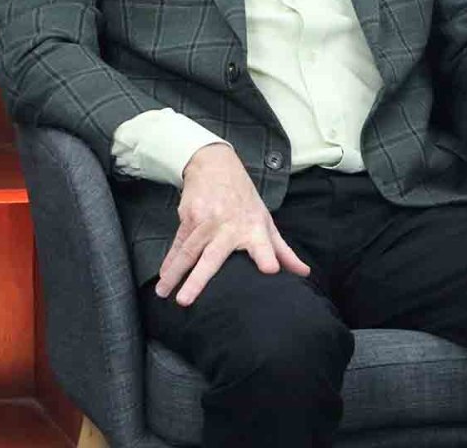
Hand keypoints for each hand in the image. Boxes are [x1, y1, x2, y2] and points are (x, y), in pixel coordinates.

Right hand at [155, 143, 310, 306]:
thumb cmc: (244, 198)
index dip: (267, 255)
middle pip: (212, 256)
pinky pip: (178, 243)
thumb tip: (304, 273)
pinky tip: (163, 276)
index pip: (263, 244)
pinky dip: (169, 261)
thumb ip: (282, 250)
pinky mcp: (189, 217)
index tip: (270, 269)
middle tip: (186, 301)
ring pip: (188, 252)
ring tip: (164, 294)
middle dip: (199, 279)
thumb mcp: (266, 221)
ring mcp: (206, 222)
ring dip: (174, 274)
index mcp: (253, 228)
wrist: (215, 165)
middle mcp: (228, 226)